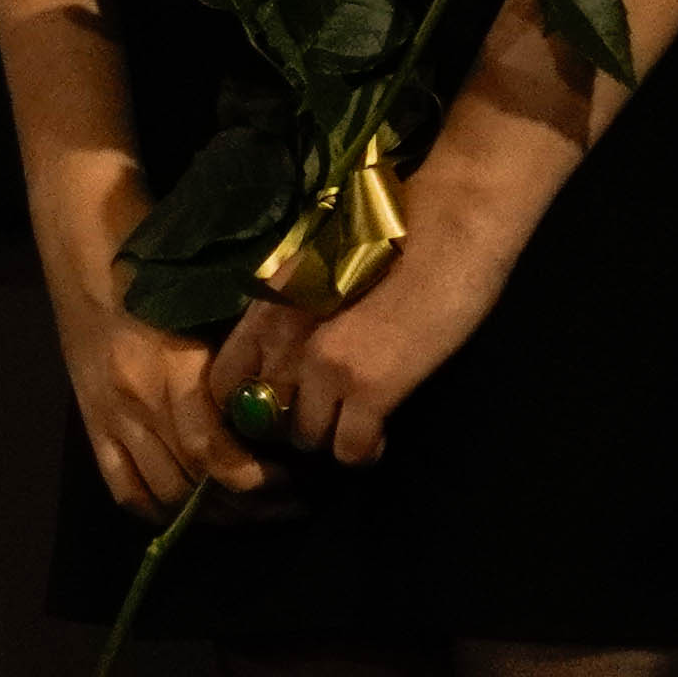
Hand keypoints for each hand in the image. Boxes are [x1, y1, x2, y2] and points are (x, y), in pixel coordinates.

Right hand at [57, 249, 264, 515]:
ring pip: (162, 495)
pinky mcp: (91, 421)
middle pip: (193, 484)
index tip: (293, 480)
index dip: (257, 481)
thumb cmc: (158, 258)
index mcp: (174, 370)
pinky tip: (189, 513)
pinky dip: (157, 510)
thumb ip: (238, 355)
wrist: (83, 243)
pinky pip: (122, 486)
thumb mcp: (209, 300)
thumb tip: (284, 397)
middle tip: (287, 503)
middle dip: (246, 505)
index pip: (213, 453)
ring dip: (209, 515)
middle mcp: (139, 403)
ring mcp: (110, 416)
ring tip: (249, 511)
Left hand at [242, 186, 523, 469]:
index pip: (224, 379)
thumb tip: (287, 364)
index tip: (279, 409)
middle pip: (265, 417)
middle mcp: (284, 337)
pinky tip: (380, 435)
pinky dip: (365, 451)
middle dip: (294, 425)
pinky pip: (349, 450)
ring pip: (306, 439)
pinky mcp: (369, 389)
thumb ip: (293, 316)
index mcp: (271, 304)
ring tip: (357, 425)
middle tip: (327, 420)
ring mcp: (324, 365)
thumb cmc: (397, 237)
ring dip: (331, 438)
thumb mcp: (321, 273)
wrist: (453, 225)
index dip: (247, 406)